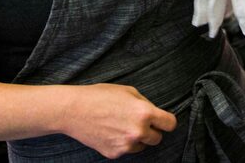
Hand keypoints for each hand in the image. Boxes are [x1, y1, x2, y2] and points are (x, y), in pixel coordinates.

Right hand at [62, 83, 176, 157]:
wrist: (74, 110)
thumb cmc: (100, 96)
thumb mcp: (128, 91)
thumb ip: (145, 104)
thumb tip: (154, 114)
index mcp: (144, 113)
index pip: (170, 124)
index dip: (167, 121)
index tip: (163, 120)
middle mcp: (137, 131)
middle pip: (157, 138)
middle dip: (152, 130)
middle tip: (140, 122)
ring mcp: (126, 145)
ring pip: (142, 146)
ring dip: (137, 138)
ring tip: (122, 125)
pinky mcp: (114, 153)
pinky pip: (126, 150)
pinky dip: (123, 143)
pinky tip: (111, 131)